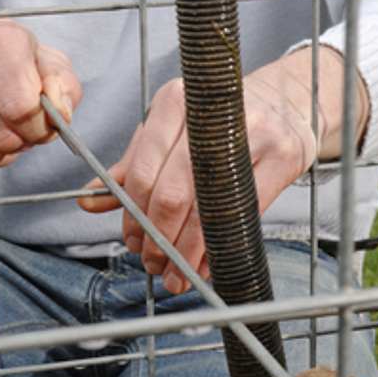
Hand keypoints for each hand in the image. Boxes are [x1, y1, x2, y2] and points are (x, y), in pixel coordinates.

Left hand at [77, 45, 367, 293]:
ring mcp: (252, 133)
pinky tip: (207, 265)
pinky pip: (242, 215)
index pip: (144, 170)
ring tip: (175, 275)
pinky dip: (218, 248)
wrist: (288, 101)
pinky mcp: (283, 156)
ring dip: (185, 251)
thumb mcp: (174, 133)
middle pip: (172, 192)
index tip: (132, 242)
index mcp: (176, 101)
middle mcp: (212, 114)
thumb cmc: (222, 123)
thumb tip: (89, 203)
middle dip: (158, 238)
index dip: (134, 215)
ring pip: (206, 208)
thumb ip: (134, 166)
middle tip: (152, 263)